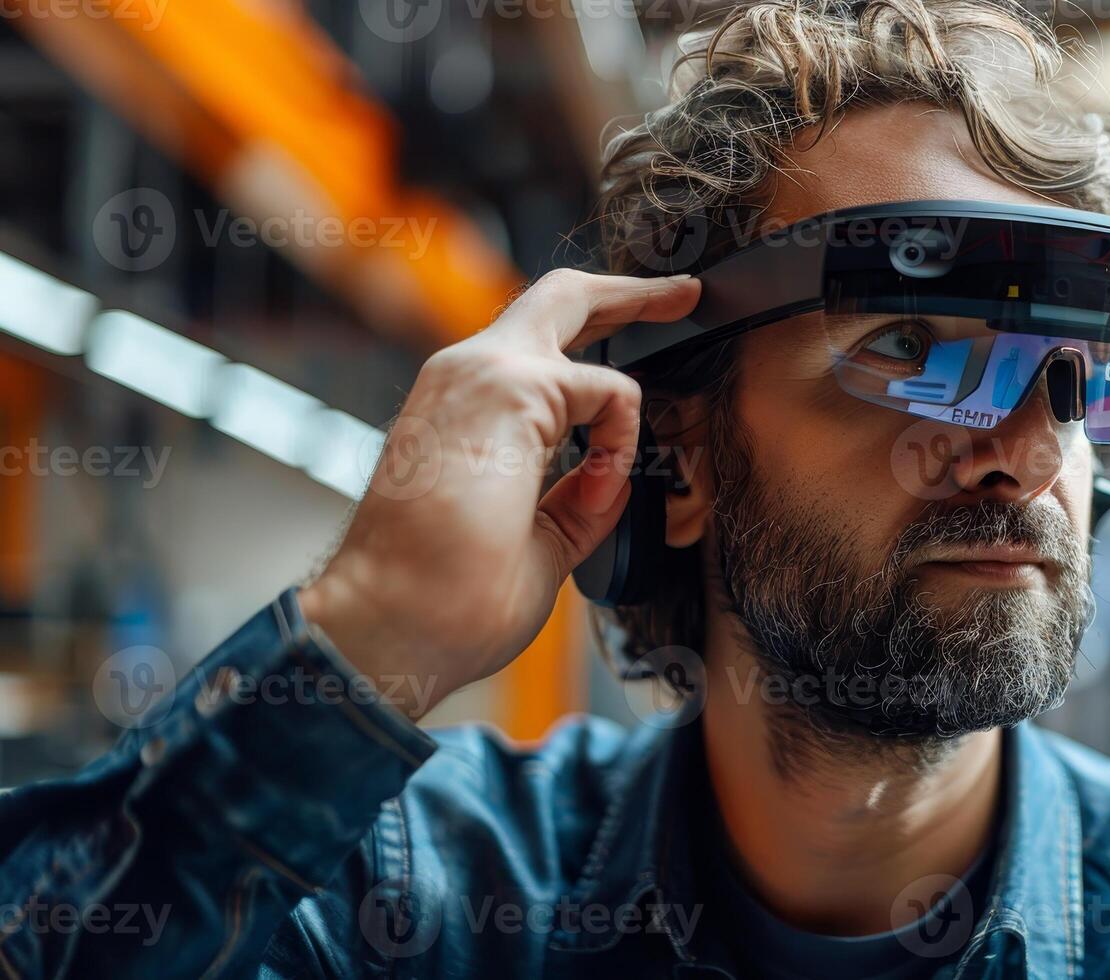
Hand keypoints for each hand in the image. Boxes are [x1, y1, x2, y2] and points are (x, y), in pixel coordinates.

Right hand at [298, 270, 700, 718]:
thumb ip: (575, 498)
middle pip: (558, 297)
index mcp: (463, 413)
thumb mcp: (536, 540)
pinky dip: (619, 445)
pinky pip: (608, 392)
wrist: (398, 623)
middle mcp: (466, 376)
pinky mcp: (511, 386)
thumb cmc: (446, 599)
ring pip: (577, 314)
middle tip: (685, 293)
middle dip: (630, 291)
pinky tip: (596, 491)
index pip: (535, 351)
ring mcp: (483, 372)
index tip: (638, 346)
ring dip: (627, 367)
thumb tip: (616, 479)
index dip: (590, 342)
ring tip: (639, 414)